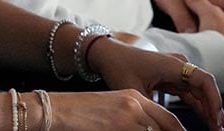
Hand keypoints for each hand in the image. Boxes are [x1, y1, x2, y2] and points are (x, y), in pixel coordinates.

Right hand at [49, 90, 190, 130]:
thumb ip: (132, 120)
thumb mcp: (111, 110)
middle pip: (167, 126)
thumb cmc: (79, 112)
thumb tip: (150, 128)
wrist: (55, 110)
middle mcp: (135, 105)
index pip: (168, 119)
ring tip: (130, 130)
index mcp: (134, 97)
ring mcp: (128, 118)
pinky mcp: (118, 128)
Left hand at [87, 40, 223, 130]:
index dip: (214, 101)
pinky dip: (199, 108)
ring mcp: (177, 72)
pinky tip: (207, 122)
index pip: (204, 80)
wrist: (107, 53)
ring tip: (220, 130)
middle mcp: (180, 66)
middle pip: (206, 89)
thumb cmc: (118, 66)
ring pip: (200, 93)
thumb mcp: (135, 91)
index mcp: (174, 64)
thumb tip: (167, 127)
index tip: (216, 121)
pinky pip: (191, 94)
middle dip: (217, 111)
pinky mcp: (172, 79)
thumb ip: (153, 110)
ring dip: (210, 111)